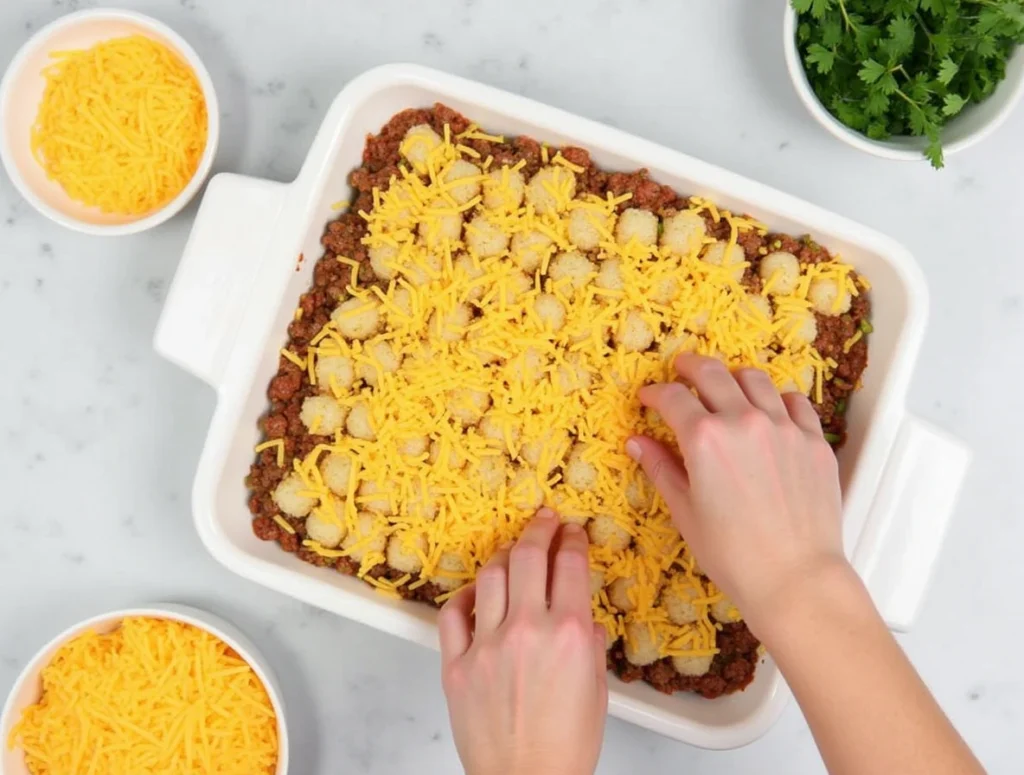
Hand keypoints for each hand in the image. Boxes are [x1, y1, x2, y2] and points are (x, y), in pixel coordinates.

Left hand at [438, 509, 607, 774]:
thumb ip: (587, 641)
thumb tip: (580, 614)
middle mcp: (526, 629)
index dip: (571, 540)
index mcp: (568, 633)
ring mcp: (487, 645)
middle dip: (539, 530)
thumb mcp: (597, 687)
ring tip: (512, 550)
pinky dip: (465, 596)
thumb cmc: (567, 744)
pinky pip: (453, 614)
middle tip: (544, 520)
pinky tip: (476, 593)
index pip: (569, 564)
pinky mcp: (456, 665)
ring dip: (504, 555)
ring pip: (490, 575)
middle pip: (527, 556)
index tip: (572, 532)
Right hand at [626, 354, 847, 636]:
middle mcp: (744, 421)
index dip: (655, 393)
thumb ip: (661, 469)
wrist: (796, 578)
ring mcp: (784, 427)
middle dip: (690, 367)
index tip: (649, 398)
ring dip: (733, 378)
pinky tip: (769, 411)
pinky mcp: (814, 441)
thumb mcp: (686, 512)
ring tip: (726, 387)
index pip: (672, 397)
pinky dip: (776, 399)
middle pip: (712, 372)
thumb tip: (637, 442)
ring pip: (755, 379)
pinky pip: (794, 402)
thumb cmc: (733, 555)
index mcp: (705, 438)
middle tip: (681, 370)